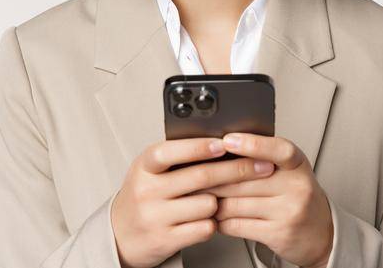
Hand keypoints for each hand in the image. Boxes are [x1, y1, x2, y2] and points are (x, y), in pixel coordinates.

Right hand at [109, 137, 276, 267]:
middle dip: (237, 170)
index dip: (199, 147)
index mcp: (144, 167)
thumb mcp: (150, 171)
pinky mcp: (166, 239)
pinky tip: (206, 219)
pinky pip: (205, 228)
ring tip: (215, 201)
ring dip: (220, 203)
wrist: (122, 235)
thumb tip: (220, 142)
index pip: (170, 152)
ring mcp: (155, 215)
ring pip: (208, 204)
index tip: (224, 143)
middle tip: (260, 166)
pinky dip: (212, 223)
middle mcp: (147, 190)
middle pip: (200, 176)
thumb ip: (176, 158)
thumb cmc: (144, 197)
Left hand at [202, 133, 333, 267]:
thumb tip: (217, 148)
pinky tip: (213, 216)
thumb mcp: (288, 171)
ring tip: (197, 196)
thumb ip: (261, 159)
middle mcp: (297, 186)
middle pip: (243, 179)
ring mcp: (289, 212)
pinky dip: (219, 221)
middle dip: (212, 177)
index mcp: (297, 165)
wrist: (321, 233)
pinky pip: (236, 224)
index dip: (253, 144)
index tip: (228, 140)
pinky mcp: (278, 233)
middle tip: (190, 172)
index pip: (280, 150)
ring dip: (211, 201)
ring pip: (234, 203)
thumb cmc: (295, 196)